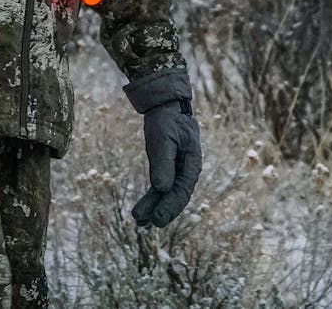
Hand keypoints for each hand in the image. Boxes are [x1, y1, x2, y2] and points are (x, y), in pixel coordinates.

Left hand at [132, 99, 200, 227]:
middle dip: (161, 212)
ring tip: (139, 224)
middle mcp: (186, 172)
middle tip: (145, 224)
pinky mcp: (166, 170)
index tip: (156, 218)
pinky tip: (141, 213)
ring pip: (165, 195)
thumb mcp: (163, 139)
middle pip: (174, 197)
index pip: (182, 191)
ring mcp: (177, 172)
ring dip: (153, 209)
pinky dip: (151, 200)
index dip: (169, 207)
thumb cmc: (167, 121)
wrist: (166, 107)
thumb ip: (163, 163)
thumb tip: (161, 188)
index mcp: (192, 164)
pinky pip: (159, 189)